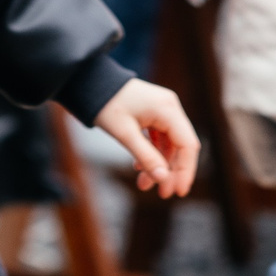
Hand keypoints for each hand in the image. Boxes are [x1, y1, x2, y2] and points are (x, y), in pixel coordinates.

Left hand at [92, 78, 200, 198]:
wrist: (88, 82)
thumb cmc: (105, 104)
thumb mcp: (124, 134)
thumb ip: (146, 157)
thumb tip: (163, 179)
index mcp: (168, 109)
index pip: (187, 145)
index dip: (185, 171)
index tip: (178, 192)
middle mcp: (170, 107)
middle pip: (180, 146)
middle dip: (170, 171)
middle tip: (161, 194)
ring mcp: (162, 109)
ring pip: (168, 144)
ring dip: (158, 165)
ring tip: (143, 184)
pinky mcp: (153, 112)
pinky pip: (159, 137)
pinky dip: (151, 153)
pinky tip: (138, 166)